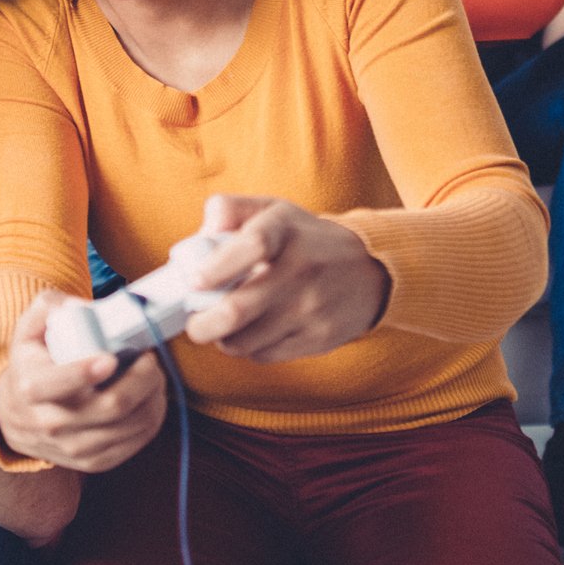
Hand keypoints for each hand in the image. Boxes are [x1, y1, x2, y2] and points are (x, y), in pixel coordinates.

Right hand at [0, 291, 166, 472]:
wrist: (15, 415)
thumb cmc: (31, 364)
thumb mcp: (28, 329)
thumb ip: (51, 307)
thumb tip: (85, 308)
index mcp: (32, 386)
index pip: (60, 383)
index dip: (86, 371)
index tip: (111, 358)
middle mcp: (51, 422)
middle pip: (111, 406)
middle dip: (142, 378)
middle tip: (149, 358)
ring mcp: (74, 446)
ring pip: (131, 426)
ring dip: (153, 397)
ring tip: (153, 375)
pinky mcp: (93, 461)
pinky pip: (135, 442)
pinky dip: (152, 417)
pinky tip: (151, 398)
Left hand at [182, 195, 390, 362]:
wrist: (369, 271)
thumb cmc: (303, 239)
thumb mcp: (272, 210)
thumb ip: (229, 210)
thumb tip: (198, 239)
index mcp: (286, 230)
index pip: (253, 245)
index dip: (216, 267)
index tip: (194, 282)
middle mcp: (302, 268)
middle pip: (238, 309)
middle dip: (202, 324)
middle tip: (194, 322)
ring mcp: (312, 307)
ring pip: (246, 341)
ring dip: (223, 338)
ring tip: (221, 326)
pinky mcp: (319, 338)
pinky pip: (265, 355)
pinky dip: (248, 349)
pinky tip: (251, 332)